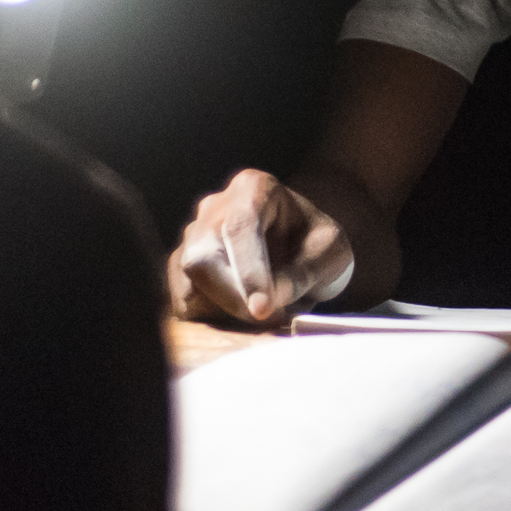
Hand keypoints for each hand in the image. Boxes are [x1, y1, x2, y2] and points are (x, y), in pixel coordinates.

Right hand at [168, 169, 357, 323]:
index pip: (240, 228)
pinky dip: (215, 320)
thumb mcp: (329, 253)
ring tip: (267, 317)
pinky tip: (246, 318)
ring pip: (190, 286)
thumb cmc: (316, 245)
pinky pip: (186, 304)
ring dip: (227, 313)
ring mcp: (191, 239)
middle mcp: (212, 209)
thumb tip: (269, 299)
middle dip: (233, 300)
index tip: (263, 308)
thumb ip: (303, 272)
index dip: (249, 272)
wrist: (299, 251)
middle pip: (203, 260)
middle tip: (270, 322)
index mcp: (252, 188)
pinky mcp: (180, 271)